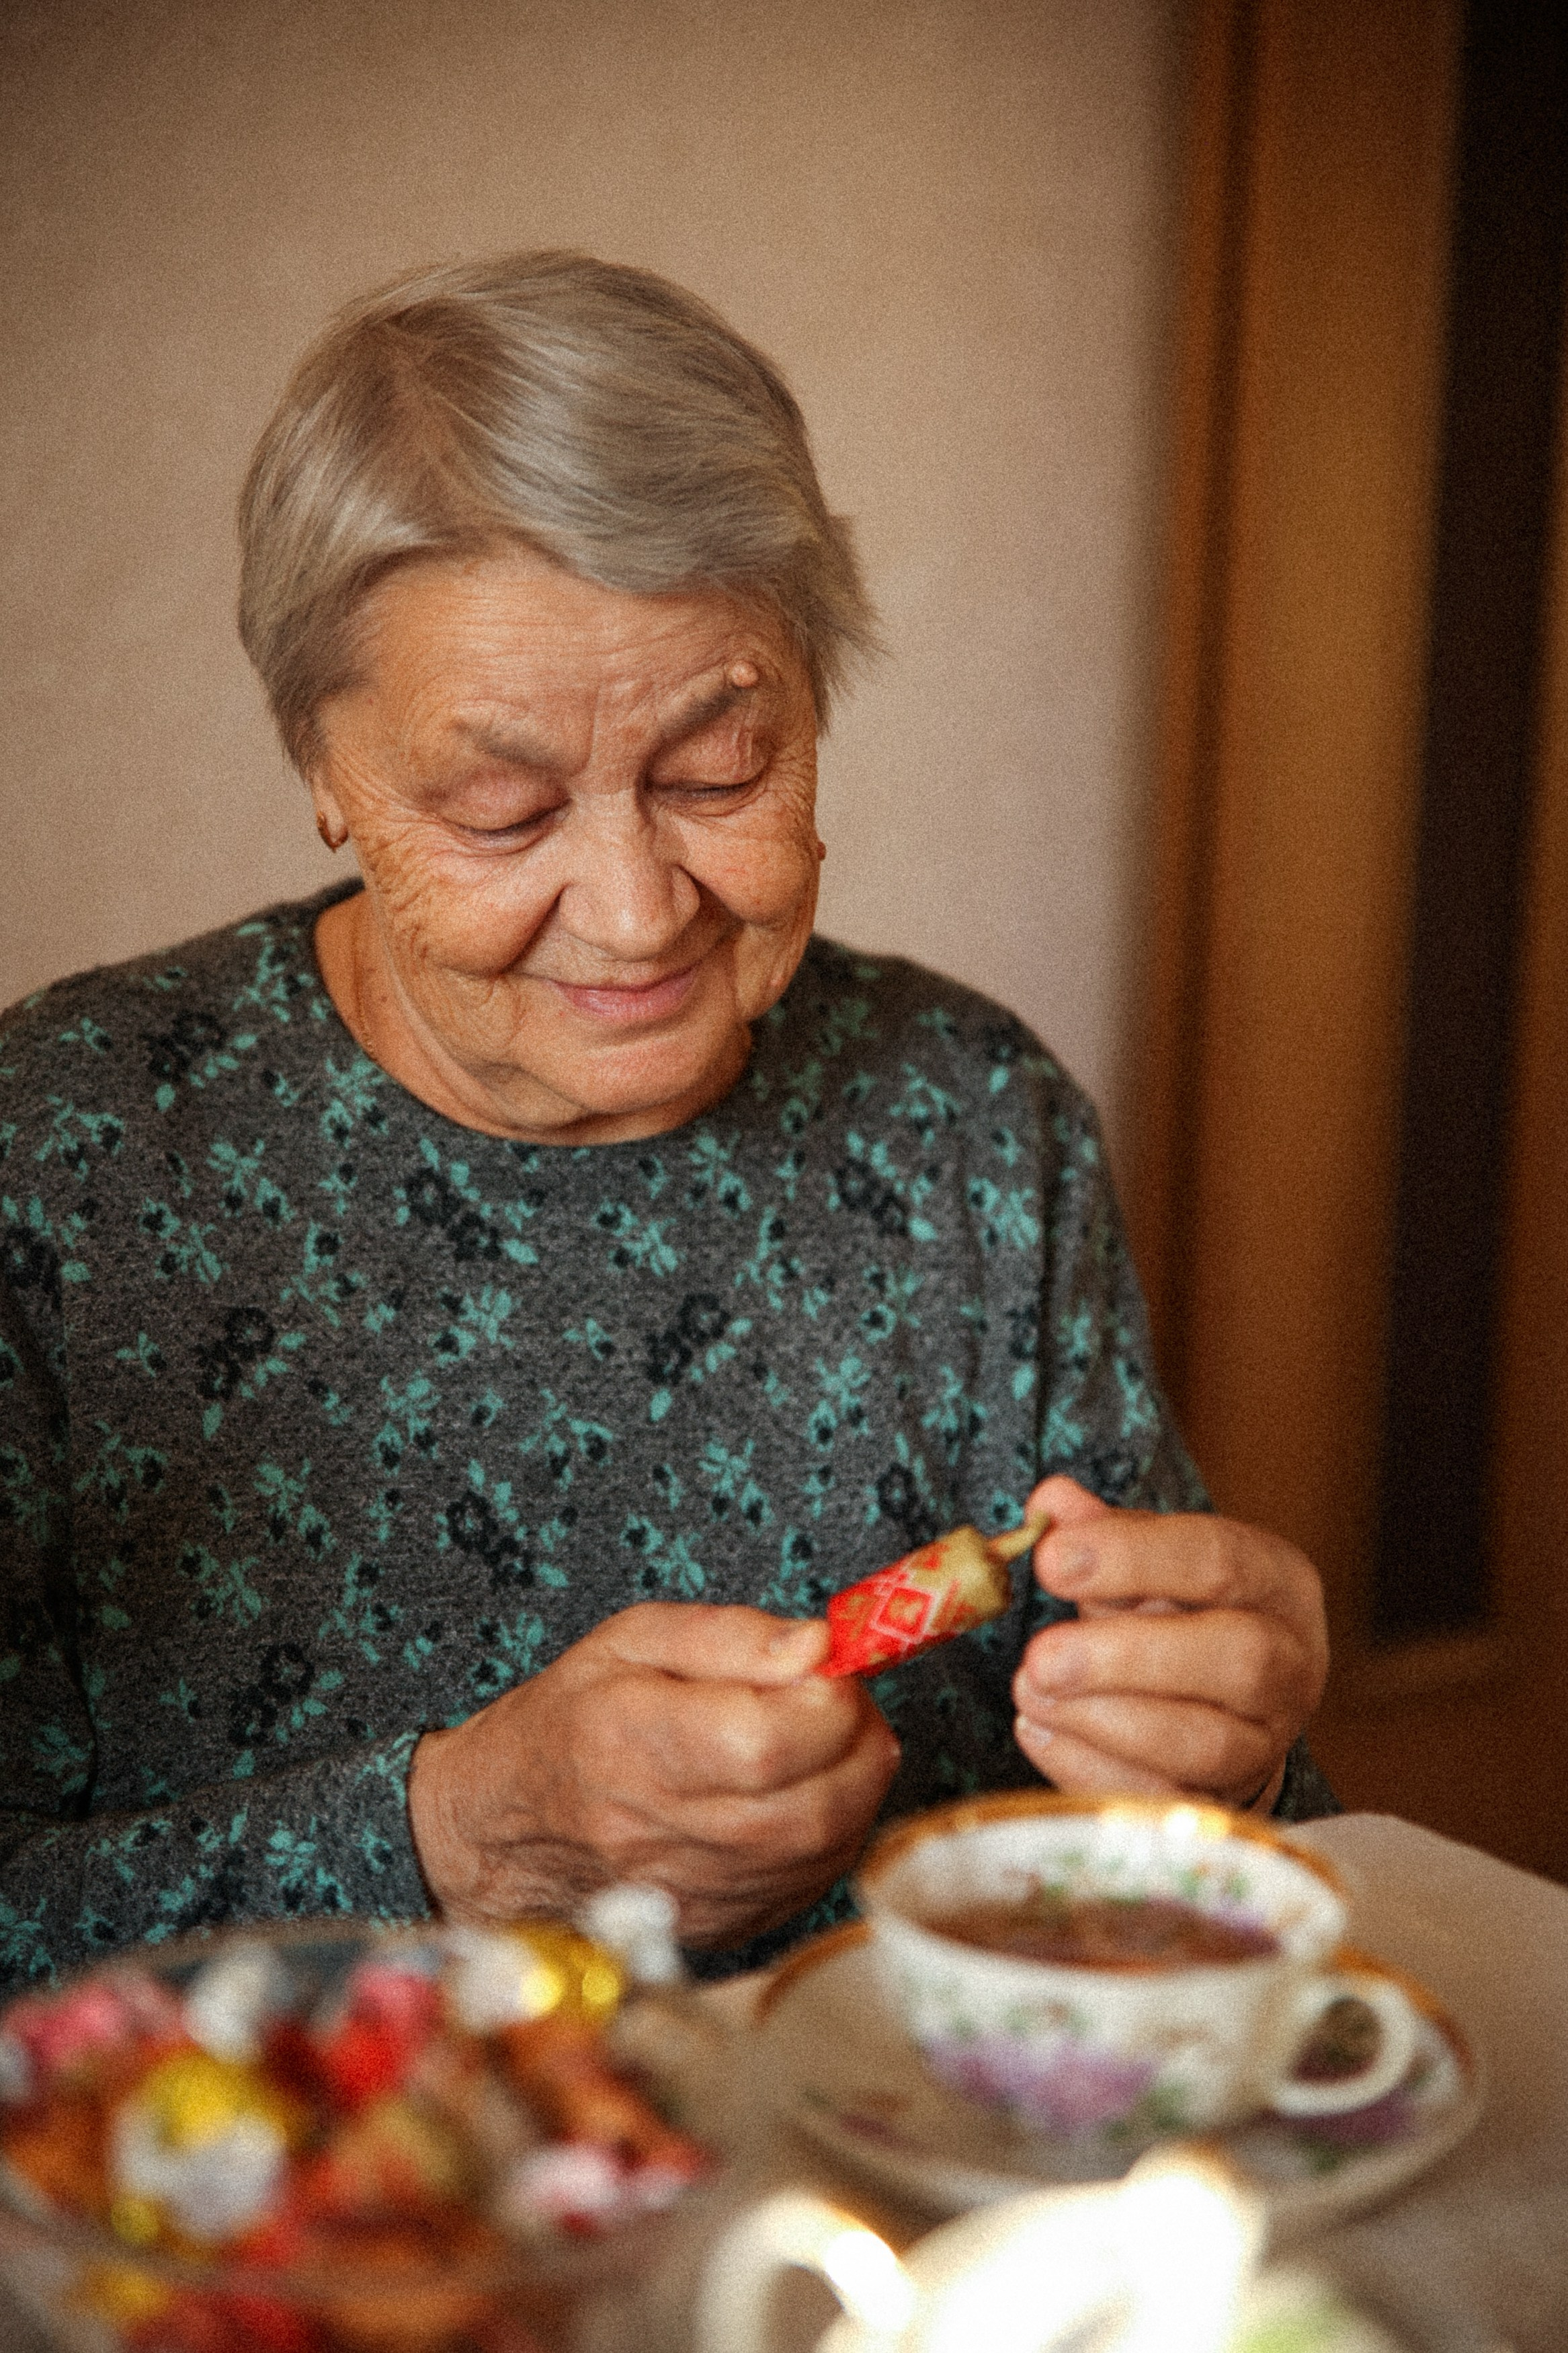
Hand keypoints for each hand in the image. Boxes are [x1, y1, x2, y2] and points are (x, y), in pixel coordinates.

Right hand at [407, 1603, 899, 1947]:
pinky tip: (807, 1788)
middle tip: (841, 1696)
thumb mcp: (632, 1640)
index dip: (827, 1701)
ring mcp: (695, 1893)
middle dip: (858, 1740)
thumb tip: (817, 1647)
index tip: (828, 1664)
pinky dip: (835, 1827)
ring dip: (856, 1781)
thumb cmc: (572, 1719)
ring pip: (826, 1846)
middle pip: (812, 1805)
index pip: (764, 1743)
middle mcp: (661, 1833)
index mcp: (631, 1744)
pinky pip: (815, 1878)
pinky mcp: (723, 1925)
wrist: (510, 1827)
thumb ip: (731, 1635)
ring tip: (824, 1735)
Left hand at [1012, 1477, 1327, 1811]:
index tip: (1051, 1560)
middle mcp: (1292, 1663)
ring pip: (1205, 1742)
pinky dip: (1093, 1770)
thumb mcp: (1153, 1559)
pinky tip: (1039, 1732)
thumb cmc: (1183, 1612)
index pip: (1220, 1560)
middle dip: (1126, 1656)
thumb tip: (1050, 1503)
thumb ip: (1104, 1531)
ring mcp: (1267, 1742)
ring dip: (1104, 1719)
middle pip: (1236, 1658)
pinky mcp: (1226, 1802)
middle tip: (1040, 1653)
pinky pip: (1166, 1801)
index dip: (1133, 1559)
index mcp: (1278, 1581)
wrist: (1228, 1706)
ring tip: (1030, 1689)